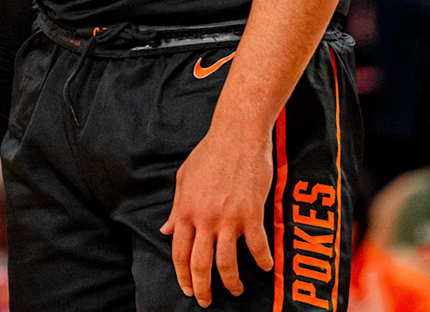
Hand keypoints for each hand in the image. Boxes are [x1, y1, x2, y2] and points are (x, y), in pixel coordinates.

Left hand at [162, 118, 274, 306]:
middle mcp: (205, 218)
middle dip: (202, 288)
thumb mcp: (184, 178)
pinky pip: (257, 246)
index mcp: (186, 210)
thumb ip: (176, 208)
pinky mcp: (252, 213)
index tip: (187, 288)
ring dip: (231, 282)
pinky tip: (265, 267)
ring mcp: (229, 218)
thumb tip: (165, 229)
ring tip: (235, 290)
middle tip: (206, 300)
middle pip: (201, 264)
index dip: (182, 275)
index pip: (179, 252)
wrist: (238, 134)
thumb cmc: (210, 152)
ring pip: (227, 263)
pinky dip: (262, 261)